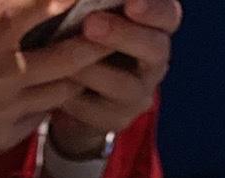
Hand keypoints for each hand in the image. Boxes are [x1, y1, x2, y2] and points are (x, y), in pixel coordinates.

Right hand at [0, 0, 105, 176]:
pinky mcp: (8, 136)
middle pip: (66, 56)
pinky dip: (56, 99)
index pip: (36, 9)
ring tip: (97, 58)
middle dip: (98, 42)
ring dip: (82, 73)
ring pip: (63, 88)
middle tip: (118, 29)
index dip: (67, 1)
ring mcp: (5, 108)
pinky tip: (62, 89)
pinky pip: (46, 113)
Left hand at [48, 0, 180, 158]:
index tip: (131, 3)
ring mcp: (139, 94)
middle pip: (153, 49)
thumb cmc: (89, 36)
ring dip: (93, 70)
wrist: (79, 87)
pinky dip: (75, 98)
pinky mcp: (117, 120)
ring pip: (124, 85)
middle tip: (90, 23)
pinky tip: (55, 85)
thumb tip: (82, 0)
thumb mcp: (99, 18)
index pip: (169, 16)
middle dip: (122, 35)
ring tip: (62, 56)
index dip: (154, 10)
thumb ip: (100, 8)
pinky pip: (98, 112)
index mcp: (157, 28)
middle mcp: (155, 61)